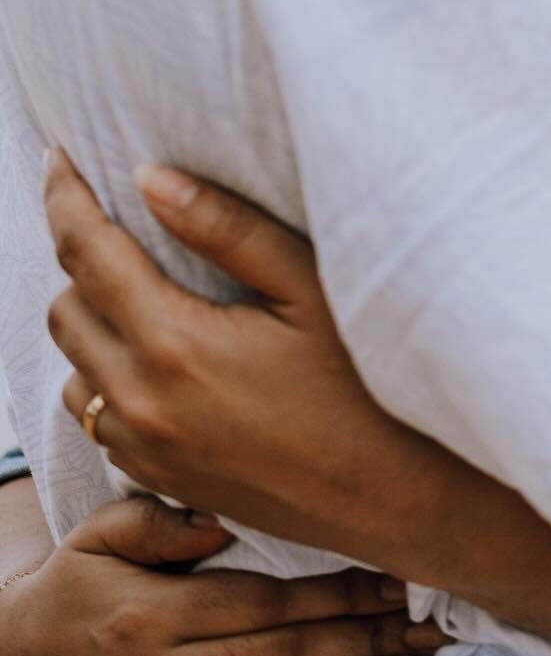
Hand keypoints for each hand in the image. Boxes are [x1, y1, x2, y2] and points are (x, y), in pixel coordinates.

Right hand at [0, 495, 443, 655]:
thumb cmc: (75, 585)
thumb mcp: (98, 539)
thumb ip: (156, 524)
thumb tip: (219, 523)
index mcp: (153, 620)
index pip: (261, 609)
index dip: (332, 597)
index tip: (392, 576)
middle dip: (363, 637)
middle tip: (428, 618)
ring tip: (420, 650)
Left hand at [43, 149, 466, 584]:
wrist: (385, 495)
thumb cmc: (362, 384)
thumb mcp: (307, 287)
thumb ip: (226, 228)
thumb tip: (151, 179)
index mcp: (173, 344)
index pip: (86, 253)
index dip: (64, 198)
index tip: (59, 160)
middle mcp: (140, 401)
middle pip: (64, 307)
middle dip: (78, 255)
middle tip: (118, 220)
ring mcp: (142, 448)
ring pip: (73, 365)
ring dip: (92, 318)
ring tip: (142, 285)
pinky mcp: (155, 477)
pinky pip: (98, 414)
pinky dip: (108, 372)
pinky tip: (161, 352)